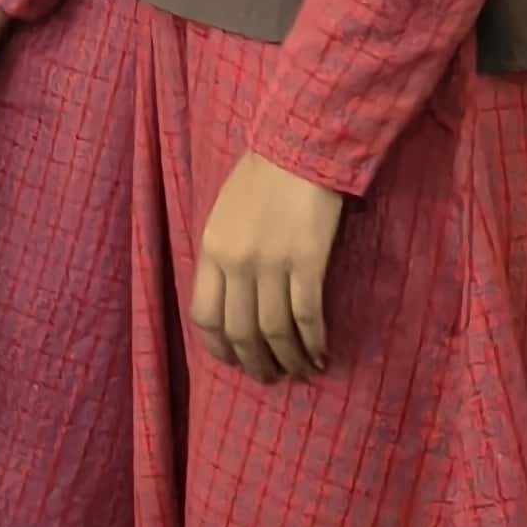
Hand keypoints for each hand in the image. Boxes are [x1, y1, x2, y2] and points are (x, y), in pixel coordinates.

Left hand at [190, 150, 345, 383]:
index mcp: (211, 250)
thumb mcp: (224, 215)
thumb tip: (232, 299)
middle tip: (271, 378)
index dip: (220, 348)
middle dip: (256, 363)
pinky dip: (314, 342)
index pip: (204, 315)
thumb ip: (223, 255)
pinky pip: (307, 316)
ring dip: (289, 359)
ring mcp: (271, 263)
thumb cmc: (262, 179)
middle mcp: (236, 262)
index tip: (235, 362)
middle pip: (241, 331)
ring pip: (275, 331)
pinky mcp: (307, 261)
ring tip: (301, 371)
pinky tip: (322, 354)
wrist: (298, 149)